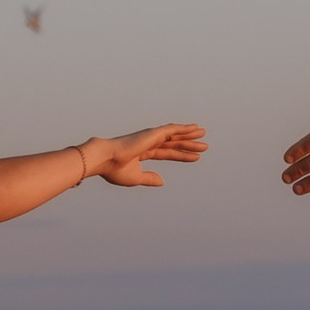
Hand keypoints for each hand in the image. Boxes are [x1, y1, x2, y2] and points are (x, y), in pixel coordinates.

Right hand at [86, 121, 207, 190]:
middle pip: (173, 144)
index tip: (195, 157)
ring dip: (189, 135)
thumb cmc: (114, 170)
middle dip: (188, 144)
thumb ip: (149, 178)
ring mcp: (150, 137)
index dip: (181, 155)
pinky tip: (194, 128)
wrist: (104, 159)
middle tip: (204, 146)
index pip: (166, 153)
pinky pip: (172, 130)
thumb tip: (162, 181)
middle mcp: (148, 143)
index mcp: (143, 152)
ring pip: (174, 135)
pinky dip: (183, 128)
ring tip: (203, 134)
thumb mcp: (135, 178)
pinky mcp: (152, 133)